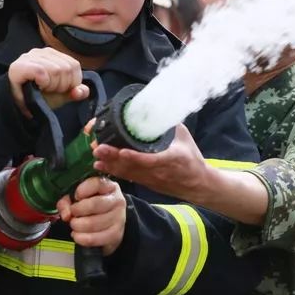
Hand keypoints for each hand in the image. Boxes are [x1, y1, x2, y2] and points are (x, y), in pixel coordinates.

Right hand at [8, 47, 88, 117]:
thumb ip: (76, 91)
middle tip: (48, 91)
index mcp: (54, 55)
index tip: (59, 89)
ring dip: (51, 86)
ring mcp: (30, 57)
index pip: (74, 65)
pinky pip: (41, 72)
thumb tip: (81, 91)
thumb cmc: (40, 98)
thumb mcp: (63, 95)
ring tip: (41, 89)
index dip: (71, 82)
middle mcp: (42, 52)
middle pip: (66, 68)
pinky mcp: (19, 66)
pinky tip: (36, 86)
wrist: (19, 108)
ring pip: (56, 70)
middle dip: (61, 86)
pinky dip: (43, 82)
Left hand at [56, 176, 125, 255]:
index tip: (75, 196)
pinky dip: (82, 238)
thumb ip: (67, 201)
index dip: (82, 190)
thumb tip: (66, 214)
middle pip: (94, 204)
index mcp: (108, 186)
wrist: (111, 221)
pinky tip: (77, 235)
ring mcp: (119, 218)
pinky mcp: (116, 234)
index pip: (97, 183)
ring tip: (74, 225)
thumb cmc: (92, 206)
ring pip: (93, 223)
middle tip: (72, 214)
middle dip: (77, 211)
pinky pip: (95, 238)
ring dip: (77, 226)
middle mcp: (117, 200)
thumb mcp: (79, 197)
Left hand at [92, 123, 208, 200]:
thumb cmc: (192, 160)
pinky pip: (127, 176)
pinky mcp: (146, 182)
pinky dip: (113, 170)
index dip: (135, 157)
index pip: (151, 160)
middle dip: (114, 158)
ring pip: (127, 172)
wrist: (198, 184)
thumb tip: (154, 110)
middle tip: (99, 148)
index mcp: (170, 159)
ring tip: (96, 155)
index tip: (122, 151)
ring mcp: (150, 179)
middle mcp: (157, 171)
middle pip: (132, 166)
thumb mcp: (185, 139)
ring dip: (110, 164)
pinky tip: (100, 165)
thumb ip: (170, 126)